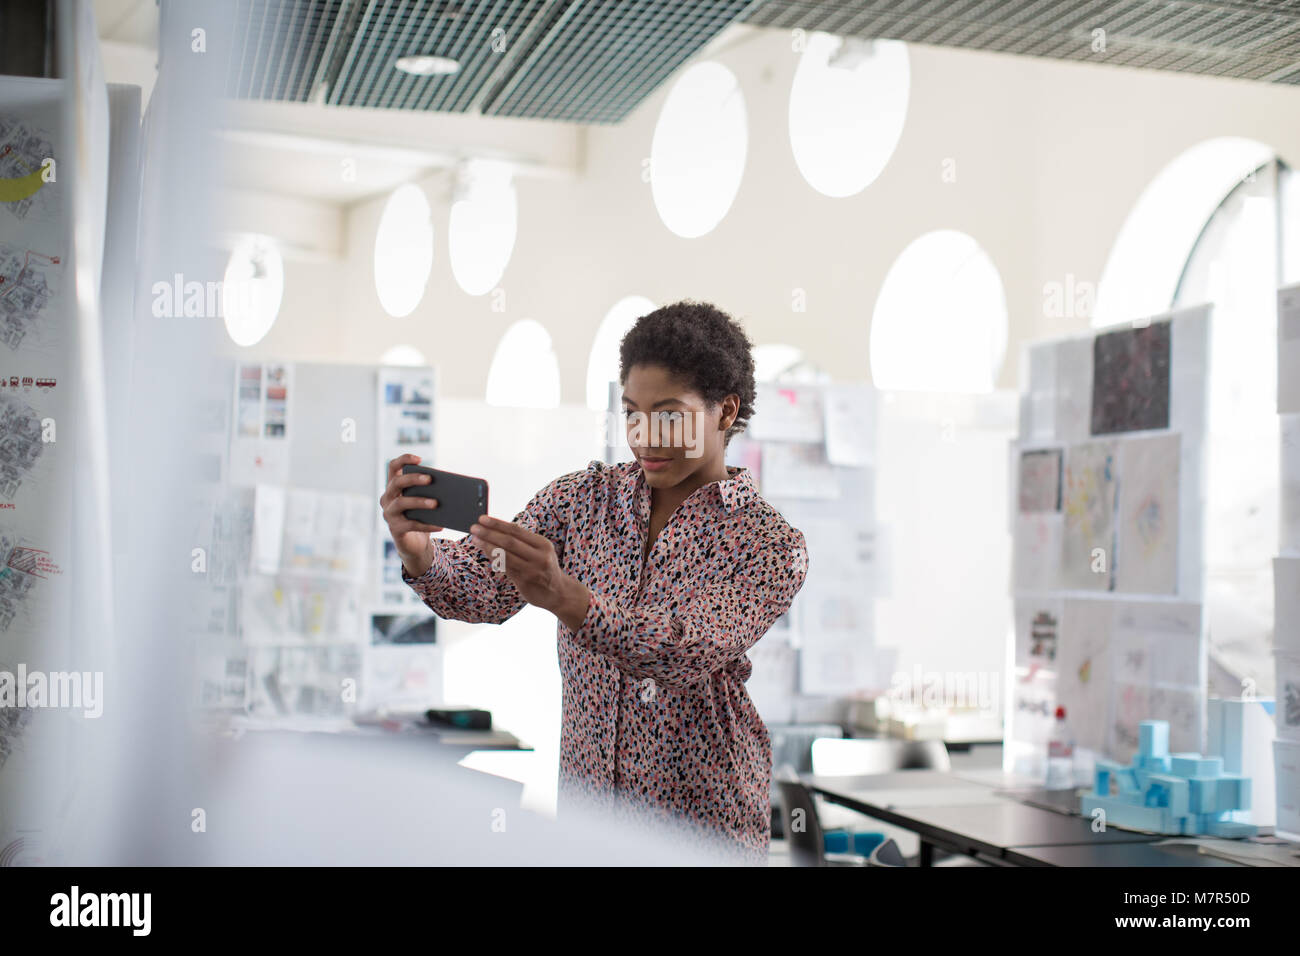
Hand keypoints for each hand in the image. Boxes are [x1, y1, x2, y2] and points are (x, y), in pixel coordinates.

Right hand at [380, 453, 443, 576]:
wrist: (415, 543)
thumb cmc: (421, 515)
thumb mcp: (424, 500)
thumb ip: (429, 491)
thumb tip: (448, 487)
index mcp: (394, 487)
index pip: (393, 467)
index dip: (403, 460)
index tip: (419, 459)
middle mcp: (387, 498)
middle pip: (396, 483)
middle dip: (413, 479)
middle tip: (430, 479)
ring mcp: (389, 514)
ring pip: (401, 503)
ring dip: (419, 501)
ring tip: (436, 503)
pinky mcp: (395, 529)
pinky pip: (411, 525)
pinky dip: (427, 525)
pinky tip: (441, 525)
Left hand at [468, 515, 589, 629]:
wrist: (558, 592)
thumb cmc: (544, 568)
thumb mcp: (540, 551)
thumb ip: (522, 542)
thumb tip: (495, 530)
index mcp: (543, 544)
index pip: (516, 530)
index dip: (497, 524)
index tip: (482, 519)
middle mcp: (539, 556)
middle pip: (509, 541)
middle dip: (489, 533)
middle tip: (474, 528)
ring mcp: (532, 570)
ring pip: (505, 555)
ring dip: (487, 546)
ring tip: (475, 539)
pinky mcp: (525, 582)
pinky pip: (505, 568)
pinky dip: (494, 559)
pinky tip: (485, 553)